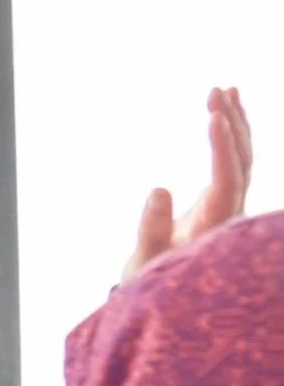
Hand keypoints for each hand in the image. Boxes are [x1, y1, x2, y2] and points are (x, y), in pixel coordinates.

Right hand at [122, 87, 252, 283]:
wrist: (160, 295)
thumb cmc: (149, 281)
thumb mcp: (144, 261)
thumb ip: (152, 229)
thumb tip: (159, 189)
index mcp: (215, 226)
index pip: (227, 179)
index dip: (223, 148)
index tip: (214, 117)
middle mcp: (230, 212)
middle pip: (242, 161)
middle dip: (232, 124)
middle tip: (217, 91)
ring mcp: (229, 204)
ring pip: (243, 158)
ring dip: (234, 122)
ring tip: (223, 90)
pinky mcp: (221, 199)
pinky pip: (234, 162)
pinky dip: (230, 135)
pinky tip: (224, 111)